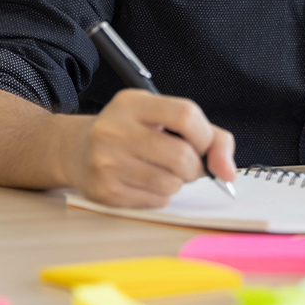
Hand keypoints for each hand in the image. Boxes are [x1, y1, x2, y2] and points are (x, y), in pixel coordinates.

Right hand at [65, 89, 237, 207]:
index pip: (186, 115)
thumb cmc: (131, 133)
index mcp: (133, 103)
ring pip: (171, 182)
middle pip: (181, 155)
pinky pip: (155, 200)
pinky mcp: (104, 190)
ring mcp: (106, 160)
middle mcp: (115, 129)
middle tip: (187, 166)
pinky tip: (146, 183)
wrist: (76, 150)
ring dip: (178, 182)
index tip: (204, 146)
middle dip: (194, 167)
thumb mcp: (164, 118)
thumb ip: (209, 136)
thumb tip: (229, 172)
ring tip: (163, 172)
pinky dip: (161, 196)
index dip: (205, 136)